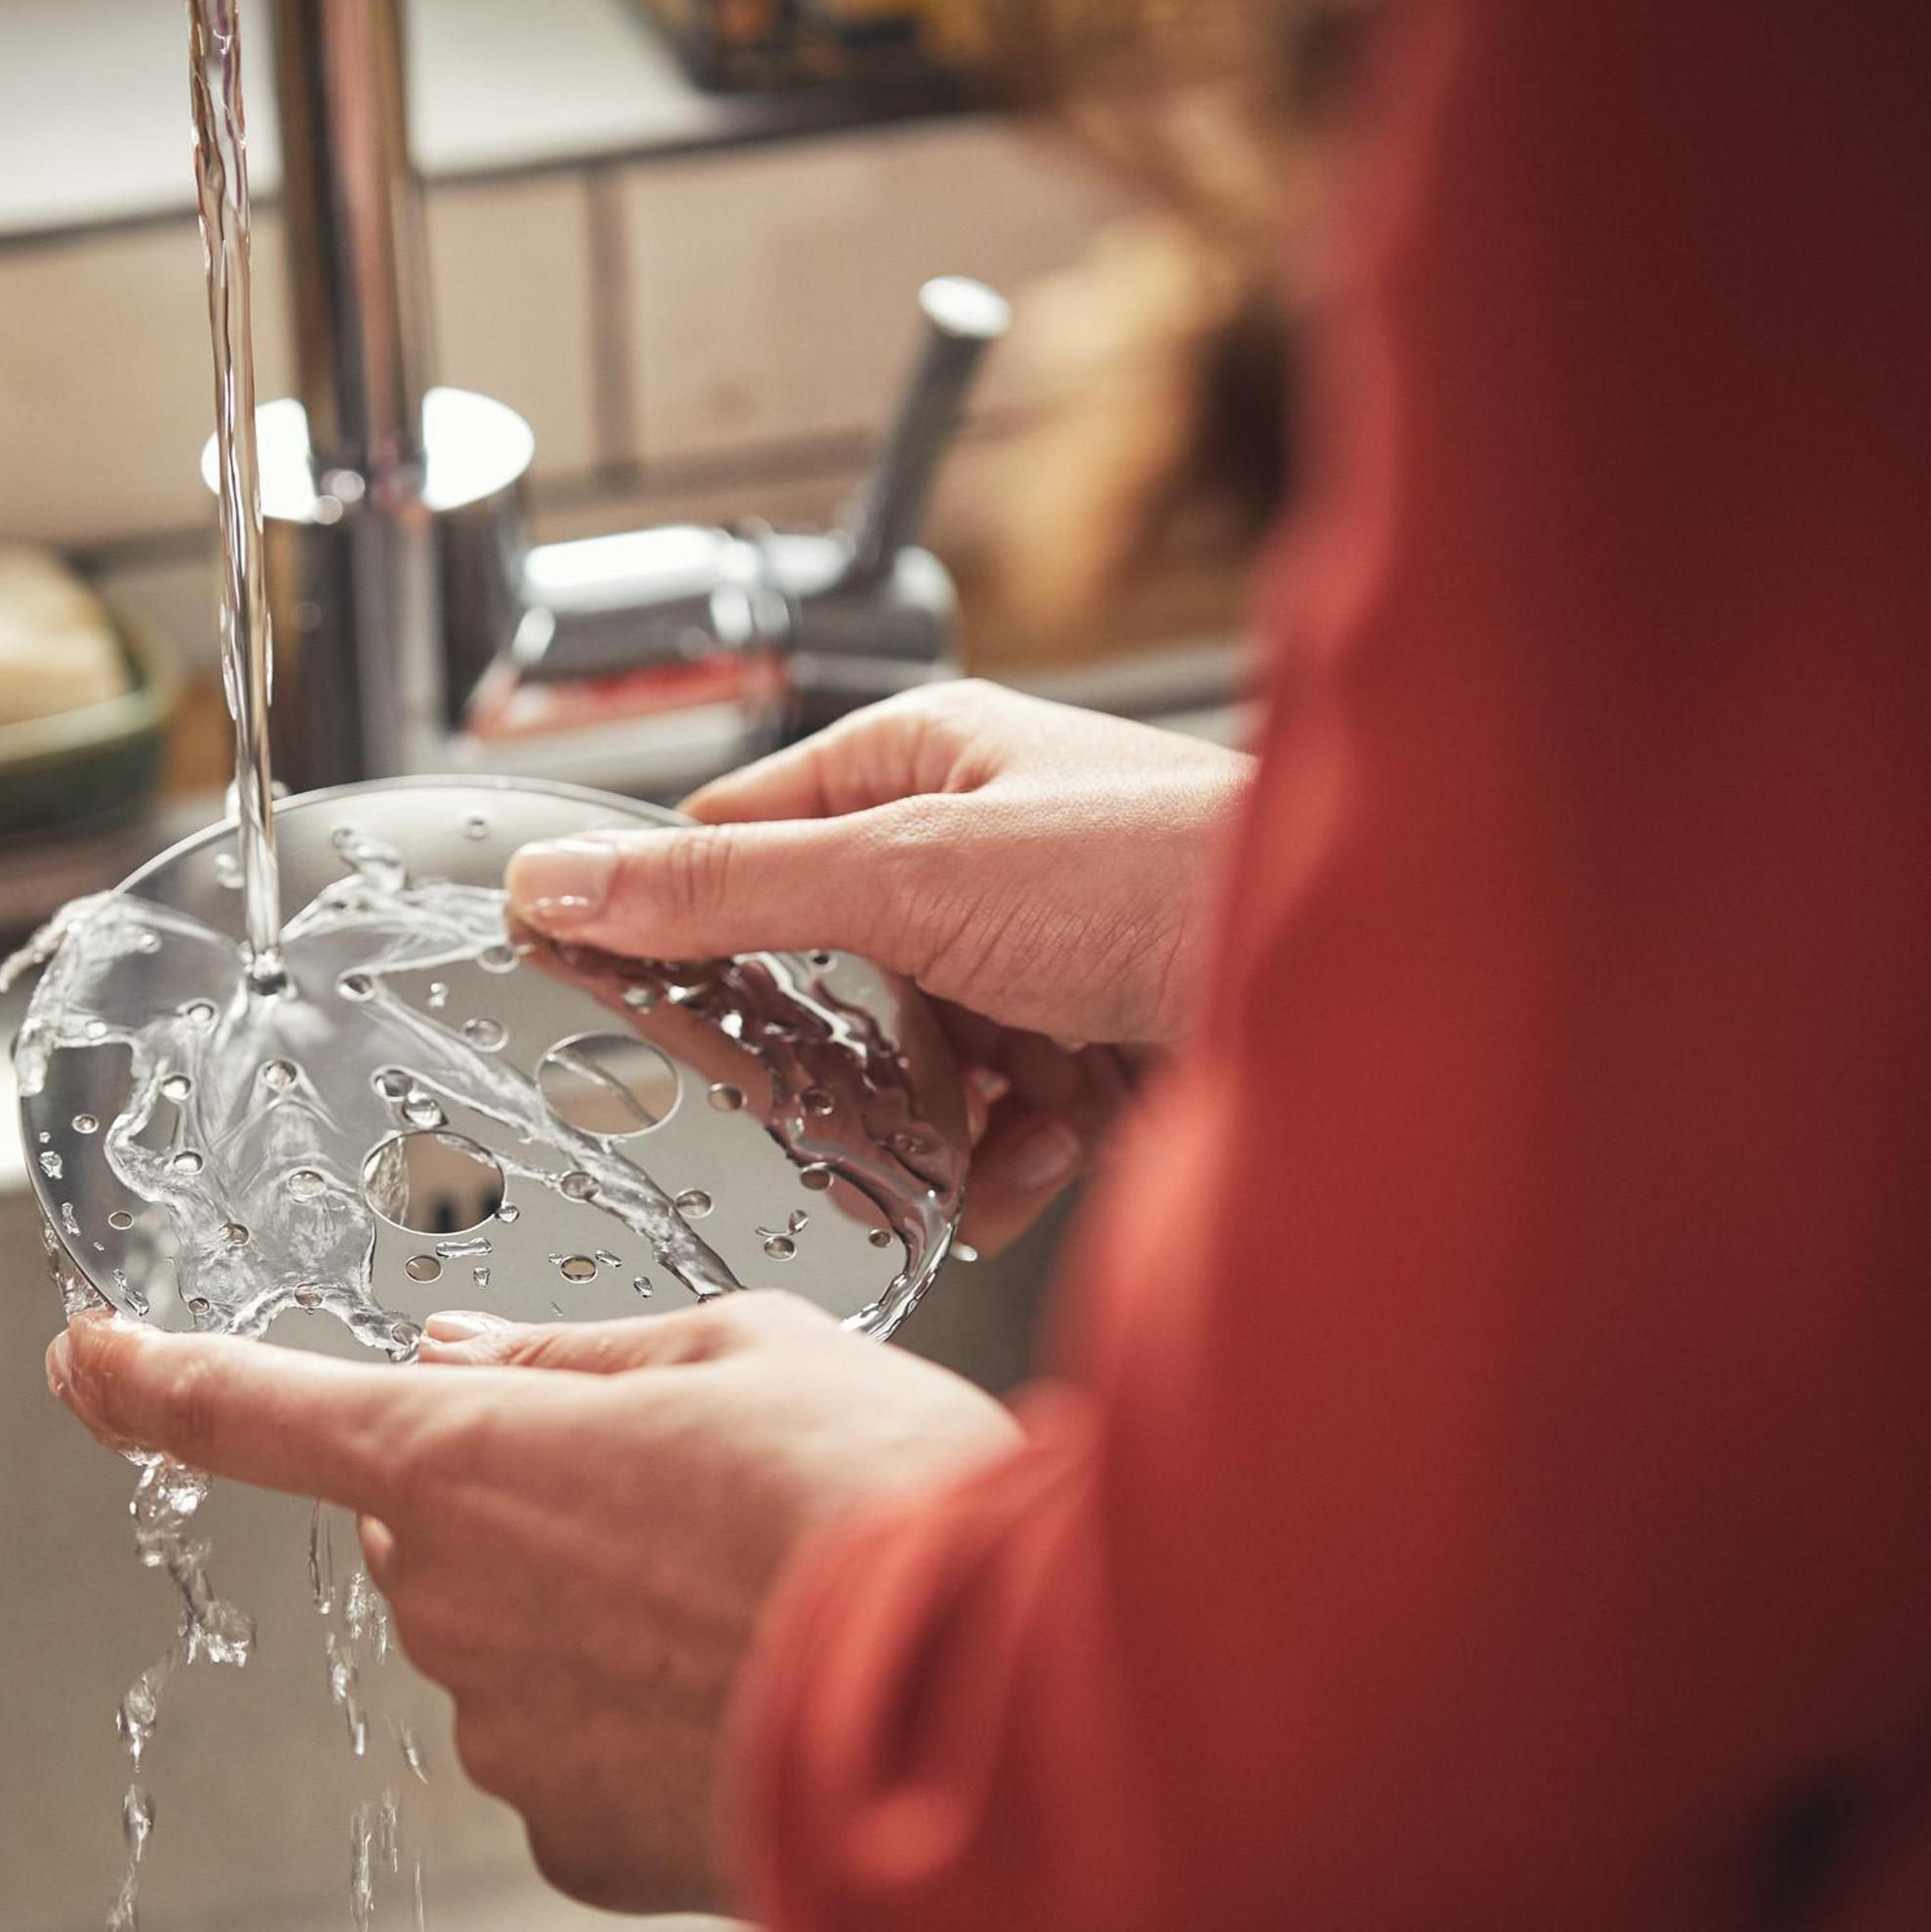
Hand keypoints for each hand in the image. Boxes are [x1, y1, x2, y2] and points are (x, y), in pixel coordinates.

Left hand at [46, 1296, 1019, 1915]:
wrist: (987, 1700)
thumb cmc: (875, 1493)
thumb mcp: (743, 1347)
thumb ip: (577, 1359)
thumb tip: (468, 1362)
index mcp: (461, 1457)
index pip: (253, 1410)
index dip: (156, 1379)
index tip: (88, 1358)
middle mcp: (448, 1606)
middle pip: (431, 1534)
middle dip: (520, 1506)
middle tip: (687, 1494)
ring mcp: (503, 1737)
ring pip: (511, 1648)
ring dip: (598, 1619)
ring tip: (755, 1597)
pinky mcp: (573, 1842)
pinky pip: (574, 1756)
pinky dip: (644, 1724)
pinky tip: (751, 1694)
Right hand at [505, 684, 1247, 1244]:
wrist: (1374, 983)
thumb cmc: (1167, 871)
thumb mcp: (907, 876)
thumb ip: (725, 891)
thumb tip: (557, 882)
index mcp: (915, 766)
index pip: (736, 841)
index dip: (677, 929)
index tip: (619, 1008)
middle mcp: (975, 850)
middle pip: (824, 972)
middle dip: (828, 1060)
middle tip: (810, 1111)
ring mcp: (1038, 951)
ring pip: (912, 1061)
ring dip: (926, 1123)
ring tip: (952, 1147)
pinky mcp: (1097, 1043)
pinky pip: (1001, 1118)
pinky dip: (1006, 1158)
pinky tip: (1028, 1165)